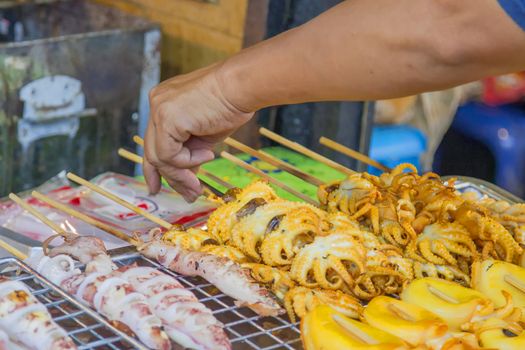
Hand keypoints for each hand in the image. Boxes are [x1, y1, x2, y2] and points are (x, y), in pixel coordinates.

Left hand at [144, 63, 253, 201]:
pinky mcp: (166, 118)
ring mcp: (158, 110)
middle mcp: (157, 103)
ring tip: (200, 183)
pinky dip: (188, 161)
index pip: (153, 140)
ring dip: (182, 174)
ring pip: (159, 157)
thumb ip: (190, 151)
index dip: (155, 167)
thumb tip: (186, 177)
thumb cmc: (231, 105)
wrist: (241, 87)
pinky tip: (208, 154)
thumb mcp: (205, 134)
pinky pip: (169, 154)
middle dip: (170, 177)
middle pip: (152, 151)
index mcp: (165, 103)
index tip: (156, 187)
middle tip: (188, 195)